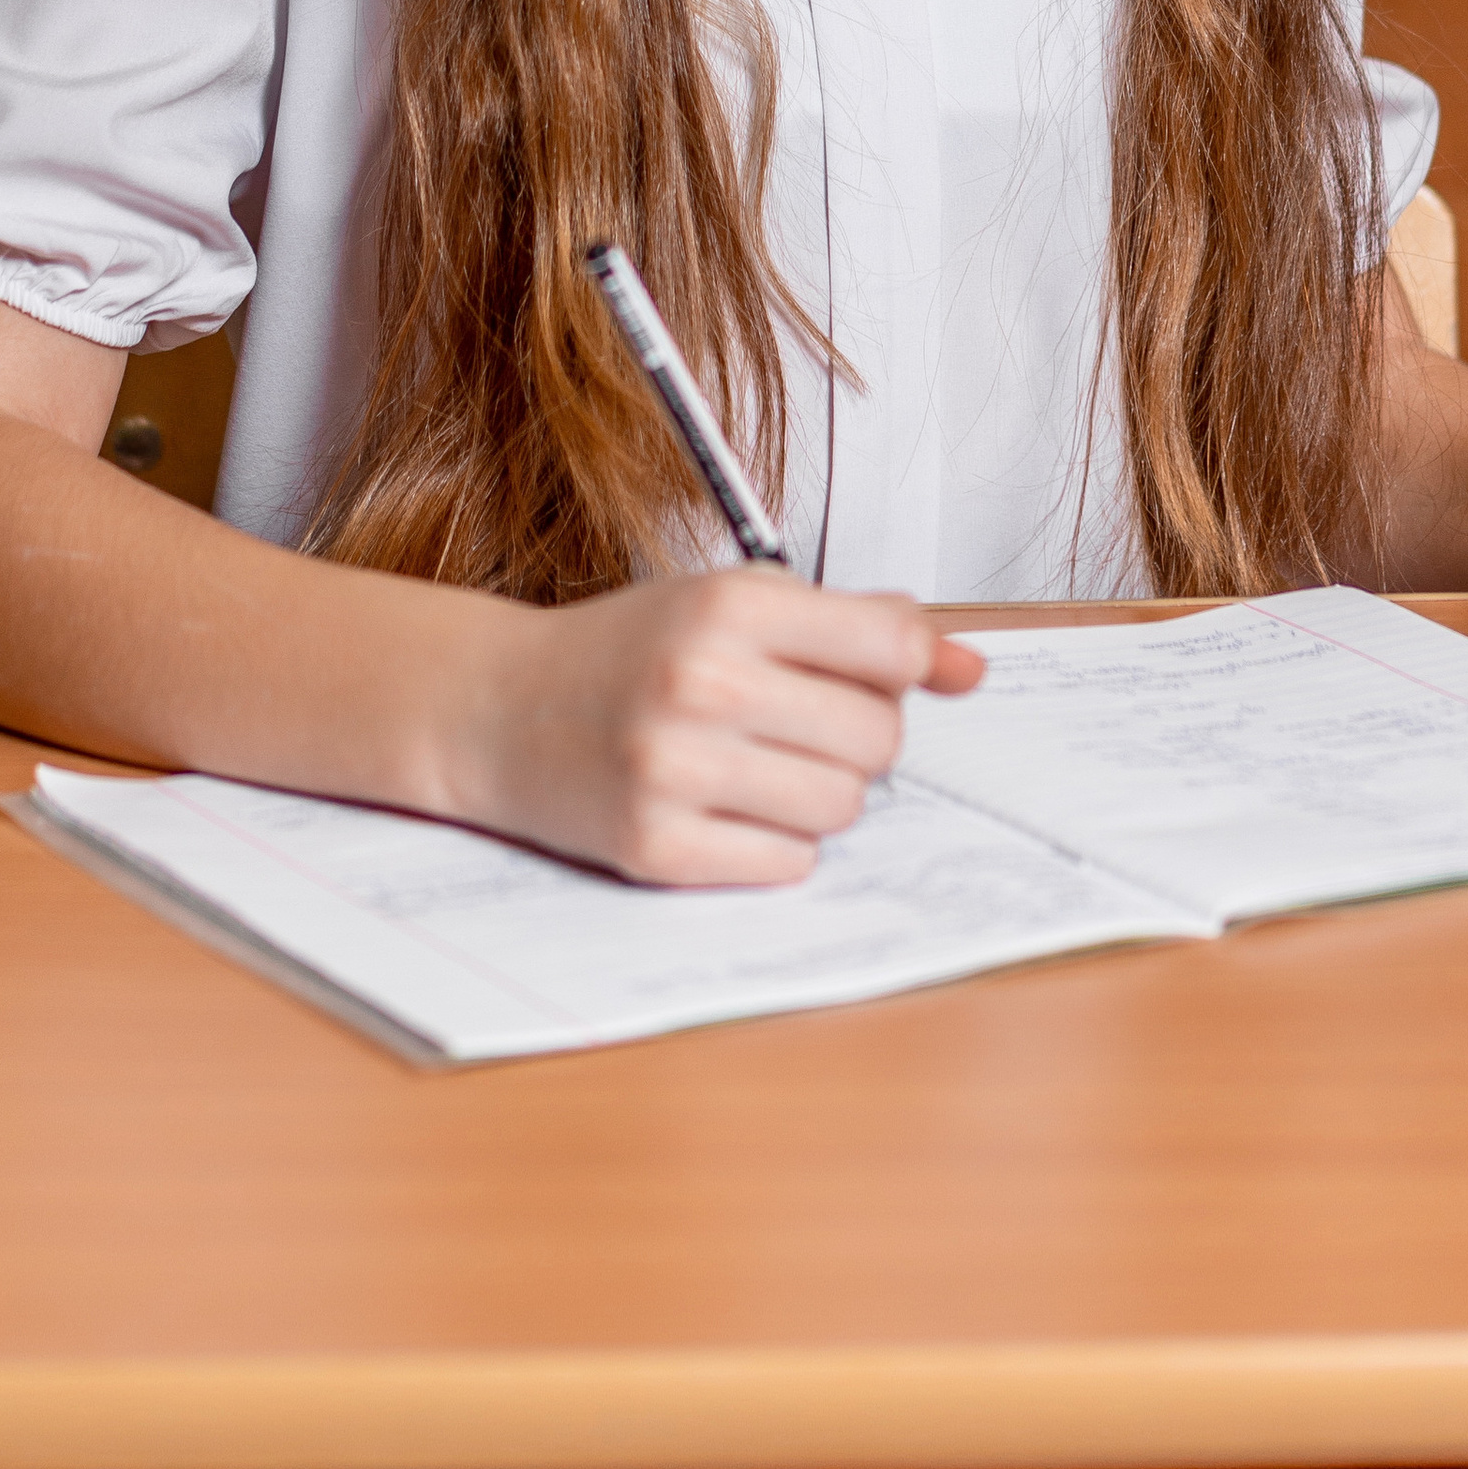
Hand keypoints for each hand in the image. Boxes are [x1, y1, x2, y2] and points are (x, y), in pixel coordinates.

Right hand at [472, 570, 984, 887]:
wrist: (498, 708)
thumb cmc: (629, 651)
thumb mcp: (737, 603)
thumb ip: (858, 627)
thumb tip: (970, 669)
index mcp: (728, 606)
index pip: (892, 645)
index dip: (902, 667)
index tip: (875, 672)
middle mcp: (702, 683)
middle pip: (878, 737)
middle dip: (855, 735)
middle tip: (795, 721)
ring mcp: (675, 770)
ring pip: (842, 807)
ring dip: (820, 793)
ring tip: (760, 764)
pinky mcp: (655, 847)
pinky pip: (789, 864)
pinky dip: (774, 843)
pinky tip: (725, 806)